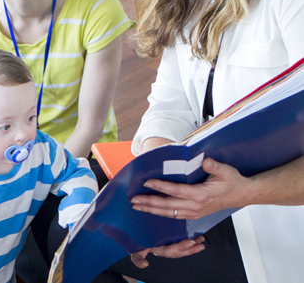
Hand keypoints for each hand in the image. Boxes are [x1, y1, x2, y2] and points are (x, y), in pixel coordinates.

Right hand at [130, 236, 205, 267]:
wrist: (136, 238)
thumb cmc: (136, 245)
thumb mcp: (135, 252)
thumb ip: (138, 259)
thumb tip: (145, 265)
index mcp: (159, 251)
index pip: (170, 250)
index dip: (181, 247)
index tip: (190, 242)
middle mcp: (167, 250)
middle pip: (179, 251)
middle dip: (189, 247)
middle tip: (198, 242)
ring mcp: (171, 246)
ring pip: (183, 249)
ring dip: (193, 247)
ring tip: (201, 242)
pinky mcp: (173, 242)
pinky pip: (184, 245)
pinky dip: (192, 243)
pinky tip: (199, 240)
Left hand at [131, 158, 249, 219]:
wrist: (242, 195)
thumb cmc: (233, 182)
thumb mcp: (226, 171)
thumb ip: (214, 166)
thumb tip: (204, 160)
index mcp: (201, 195)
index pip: (176, 191)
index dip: (160, 186)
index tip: (147, 182)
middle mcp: (196, 206)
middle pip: (167, 205)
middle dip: (149, 202)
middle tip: (133, 199)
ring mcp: (194, 212)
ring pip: (168, 213)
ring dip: (151, 210)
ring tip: (136, 206)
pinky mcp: (193, 214)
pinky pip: (174, 215)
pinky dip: (161, 213)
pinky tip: (151, 210)